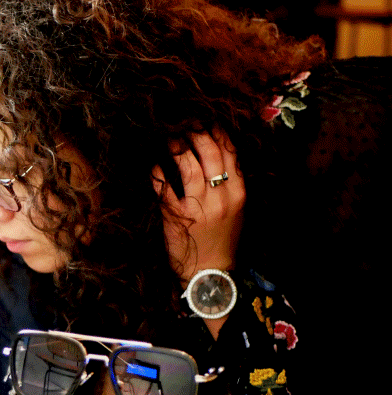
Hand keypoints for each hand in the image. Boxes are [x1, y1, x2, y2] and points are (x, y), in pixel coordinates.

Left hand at [152, 128, 244, 281]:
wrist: (210, 273)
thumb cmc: (222, 239)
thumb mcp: (235, 209)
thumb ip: (229, 183)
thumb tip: (215, 153)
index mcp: (239, 192)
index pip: (231, 152)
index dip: (217, 132)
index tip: (206, 120)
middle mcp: (222, 196)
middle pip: (210, 151)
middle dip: (195, 132)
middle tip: (184, 123)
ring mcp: (199, 205)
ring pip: (187, 164)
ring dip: (176, 146)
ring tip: (169, 139)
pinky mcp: (176, 215)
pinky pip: (164, 184)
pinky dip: (158, 170)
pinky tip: (155, 164)